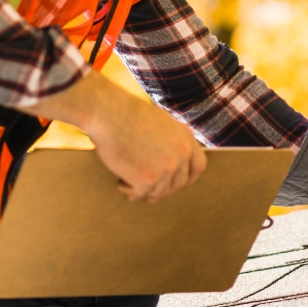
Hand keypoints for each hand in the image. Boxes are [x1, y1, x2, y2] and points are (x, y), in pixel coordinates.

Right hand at [41, 71, 206, 202]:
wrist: (109, 113)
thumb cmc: (128, 115)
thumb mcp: (162, 122)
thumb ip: (173, 141)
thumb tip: (174, 163)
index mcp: (186, 137)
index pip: (198, 166)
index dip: (188, 178)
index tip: (176, 184)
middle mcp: (181, 154)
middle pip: (178, 184)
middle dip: (163, 188)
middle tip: (146, 188)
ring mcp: (166, 167)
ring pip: (158, 192)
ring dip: (143, 189)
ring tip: (127, 180)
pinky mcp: (148, 178)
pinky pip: (140, 194)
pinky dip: (129, 190)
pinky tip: (120, 182)